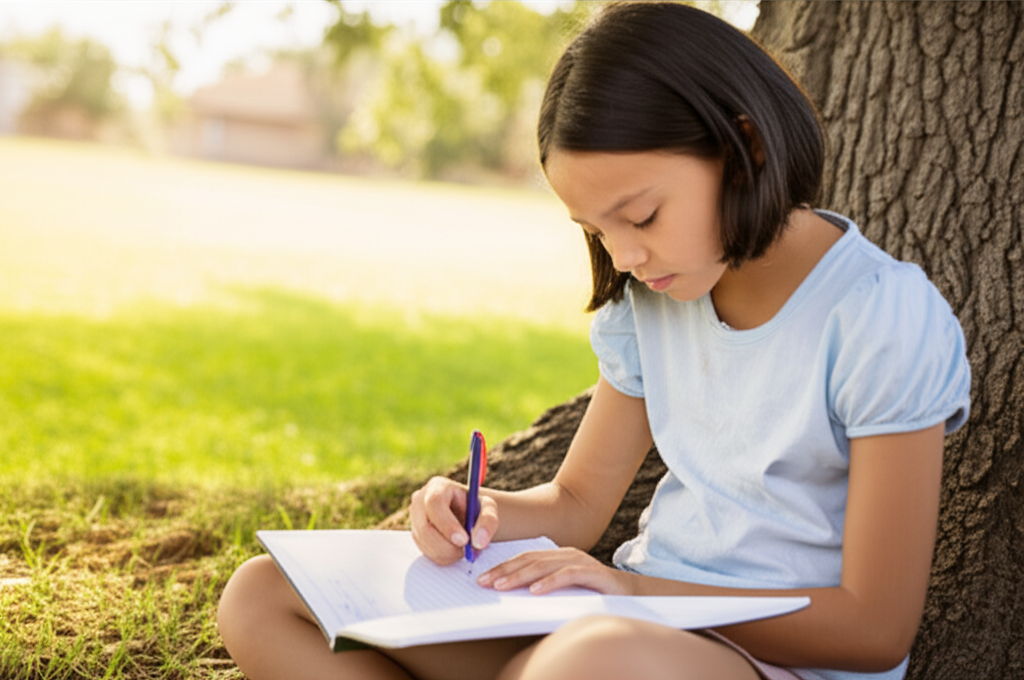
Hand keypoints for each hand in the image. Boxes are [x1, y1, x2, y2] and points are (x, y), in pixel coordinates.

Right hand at [409, 476, 497, 565]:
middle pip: (425, 527)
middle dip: (447, 545)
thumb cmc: (476, 508)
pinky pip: (427, 552)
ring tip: (465, 549)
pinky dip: (444, 557)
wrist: (467, 515)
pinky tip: (455, 550)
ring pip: (425, 543)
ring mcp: (415, 519)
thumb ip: (488, 521)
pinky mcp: (416, 535)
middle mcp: (420, 501)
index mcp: (438, 487)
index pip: (435, 503)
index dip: (447, 524)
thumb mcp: (488, 508)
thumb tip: (478, 541)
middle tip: (467, 552)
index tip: (464, 540)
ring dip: (448, 553)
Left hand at [476, 547, 635, 595]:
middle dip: (505, 571)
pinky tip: (535, 591)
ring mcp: (580, 561)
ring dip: (520, 576)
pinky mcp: (593, 573)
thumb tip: (511, 592)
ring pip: (544, 566)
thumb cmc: (593, 593)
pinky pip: (568, 575)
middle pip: (529, 560)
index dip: (502, 567)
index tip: (482, 579)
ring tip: (502, 586)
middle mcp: (566, 554)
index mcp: (557, 555)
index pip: (524, 558)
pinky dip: (550, 582)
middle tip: (484, 582)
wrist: (632, 594)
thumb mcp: (564, 587)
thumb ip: (543, 585)